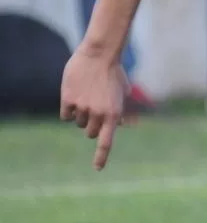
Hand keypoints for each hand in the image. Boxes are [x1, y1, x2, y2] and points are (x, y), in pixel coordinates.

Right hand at [60, 47, 128, 169]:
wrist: (99, 54)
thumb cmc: (113, 73)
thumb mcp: (123, 93)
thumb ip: (121, 111)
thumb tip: (122, 124)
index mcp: (113, 115)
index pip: (106, 142)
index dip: (101, 157)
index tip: (97, 168)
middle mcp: (97, 114)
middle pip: (89, 132)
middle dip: (91, 125)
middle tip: (94, 110)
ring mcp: (82, 108)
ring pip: (77, 123)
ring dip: (81, 115)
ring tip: (87, 96)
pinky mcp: (68, 100)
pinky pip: (66, 115)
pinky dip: (69, 109)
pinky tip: (74, 95)